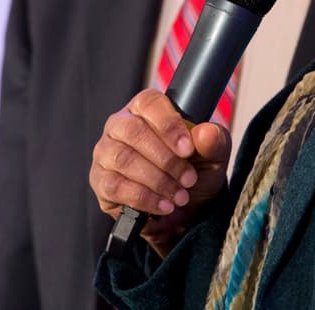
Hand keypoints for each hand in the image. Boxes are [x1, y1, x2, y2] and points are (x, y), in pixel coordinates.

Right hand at [90, 89, 231, 255]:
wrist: (184, 211)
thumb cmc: (195, 172)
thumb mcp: (213, 156)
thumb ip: (213, 141)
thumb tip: (206, 133)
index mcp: (146, 109)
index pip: (149, 103)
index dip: (168, 125)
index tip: (188, 150)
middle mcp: (121, 125)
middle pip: (133, 131)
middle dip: (166, 159)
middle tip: (189, 179)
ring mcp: (106, 152)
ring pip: (124, 159)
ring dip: (157, 180)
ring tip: (179, 195)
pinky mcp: (100, 180)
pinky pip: (115, 186)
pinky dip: (143, 198)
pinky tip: (163, 205)